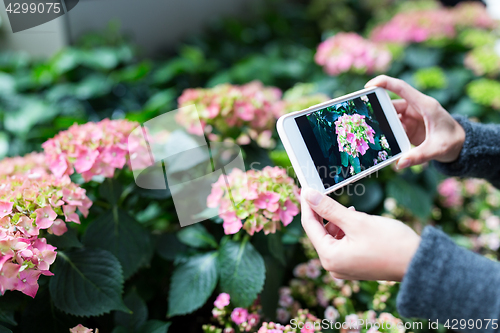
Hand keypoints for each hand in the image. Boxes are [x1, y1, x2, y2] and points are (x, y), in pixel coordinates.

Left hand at [301, 188, 419, 280]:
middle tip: (324, 192)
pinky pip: (341, 244)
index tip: (306, 187)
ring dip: (336, 221)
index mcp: (329, 257)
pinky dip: (345, 231)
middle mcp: (333, 266)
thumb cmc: (389, 242)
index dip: (308, 204)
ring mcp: (343, 268)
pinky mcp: (354, 266)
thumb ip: (329, 208)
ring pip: (331, 237)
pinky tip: (355, 220)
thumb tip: (308, 195)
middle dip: (323, 213)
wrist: (419, 263)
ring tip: (351, 210)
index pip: (309, 225)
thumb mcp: (356, 221)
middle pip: (319, 232)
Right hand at [365, 75, 465, 168]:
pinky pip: (393, 127)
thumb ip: (418, 156)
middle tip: (363, 119)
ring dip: (382, 125)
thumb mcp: (437, 150)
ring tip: (372, 135)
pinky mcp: (408, 125)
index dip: (384, 83)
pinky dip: (387, 133)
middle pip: (391, 104)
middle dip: (377, 110)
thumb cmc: (453, 142)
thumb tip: (400, 164)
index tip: (368, 86)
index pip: (401, 88)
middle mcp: (416, 108)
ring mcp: (411, 116)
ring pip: (390, 117)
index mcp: (425, 105)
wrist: (461, 145)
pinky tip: (381, 141)